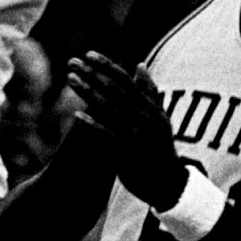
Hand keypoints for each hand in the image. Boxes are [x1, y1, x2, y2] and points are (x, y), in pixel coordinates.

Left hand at [65, 51, 184, 209]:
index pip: (126, 81)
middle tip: (72, 62)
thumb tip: (140, 65)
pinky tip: (76, 115)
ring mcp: (137, 136)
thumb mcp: (159, 118)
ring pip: (109, 109)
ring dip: (88, 92)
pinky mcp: (128, 154)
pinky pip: (108, 136)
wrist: (169, 185)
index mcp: (151, 108)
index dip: (107, 67)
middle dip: (92, 74)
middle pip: (114, 90)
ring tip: (70, 79)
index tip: (89, 54)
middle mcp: (144, 118)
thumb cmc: (160, 148)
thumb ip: (149, 92)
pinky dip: (92, 124)